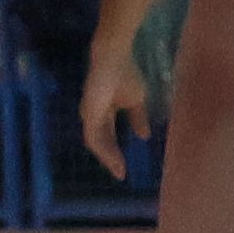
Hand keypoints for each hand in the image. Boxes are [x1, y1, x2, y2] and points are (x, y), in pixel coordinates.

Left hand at [79, 51, 151, 171]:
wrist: (114, 58)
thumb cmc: (124, 73)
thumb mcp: (136, 100)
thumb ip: (138, 118)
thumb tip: (144, 136)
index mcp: (104, 111)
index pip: (107, 135)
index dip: (115, 150)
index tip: (124, 166)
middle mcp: (94, 115)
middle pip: (101, 142)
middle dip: (111, 158)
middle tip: (120, 174)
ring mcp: (90, 115)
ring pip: (97, 143)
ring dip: (108, 158)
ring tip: (119, 170)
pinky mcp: (89, 114)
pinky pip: (94, 138)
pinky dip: (104, 151)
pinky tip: (114, 160)